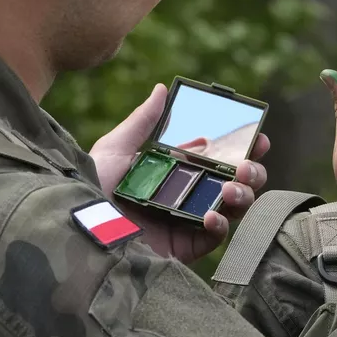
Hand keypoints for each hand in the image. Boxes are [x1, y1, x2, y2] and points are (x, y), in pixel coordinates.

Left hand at [90, 83, 269, 262]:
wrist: (79, 228)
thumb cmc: (92, 187)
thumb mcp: (115, 149)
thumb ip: (143, 122)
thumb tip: (162, 89)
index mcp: (178, 171)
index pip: (220, 158)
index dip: (244, 148)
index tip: (257, 137)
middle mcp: (190, 195)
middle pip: (237, 182)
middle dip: (252, 172)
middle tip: (248, 164)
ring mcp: (190, 222)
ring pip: (235, 208)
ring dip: (243, 194)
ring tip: (231, 187)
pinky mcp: (186, 248)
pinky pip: (216, 237)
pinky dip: (221, 225)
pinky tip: (211, 215)